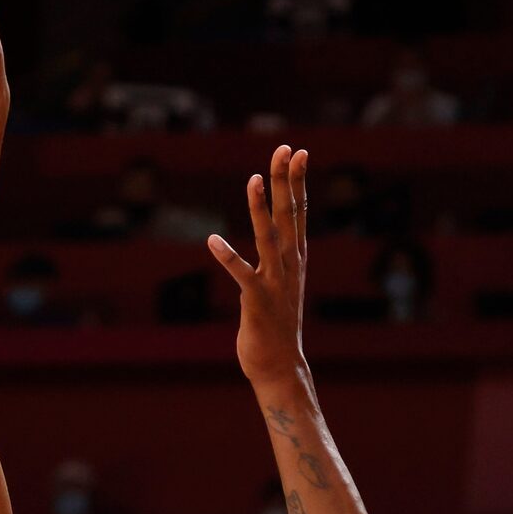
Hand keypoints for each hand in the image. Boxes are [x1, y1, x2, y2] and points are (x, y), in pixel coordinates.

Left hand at [209, 145, 308, 389]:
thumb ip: (279, 260)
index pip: (299, 211)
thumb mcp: (282, 284)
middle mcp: (290, 265)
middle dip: (287, 180)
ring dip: (260, 207)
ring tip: (253, 178)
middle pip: (289, 214)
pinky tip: (212, 240)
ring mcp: (275, 282)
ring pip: (268, 237)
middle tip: (287, 147)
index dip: (298, 181)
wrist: (280, 365)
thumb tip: (275, 240)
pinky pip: (241, 274)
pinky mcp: (257, 300)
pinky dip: (227, 257)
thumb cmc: (276, 325)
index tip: (299, 151)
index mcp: (296, 258)